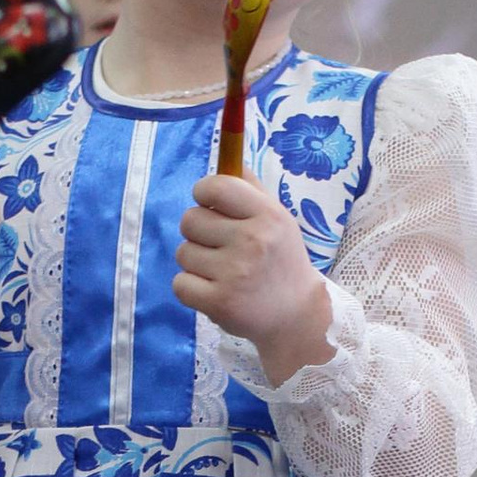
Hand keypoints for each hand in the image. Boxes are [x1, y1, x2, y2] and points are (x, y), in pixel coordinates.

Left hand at [172, 173, 332, 380]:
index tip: (209, 205)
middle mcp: (252, 241)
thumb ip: (251, 189)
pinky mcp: (219, 303)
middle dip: (198, 232)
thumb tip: (226, 160)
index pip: (215, 186)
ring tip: (221, 272)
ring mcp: (234, 274)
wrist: (296, 316)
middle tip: (219, 247)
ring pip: (182, 252)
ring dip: (195, 262)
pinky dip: (191, 288)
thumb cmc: (281, 261)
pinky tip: (213, 290)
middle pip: (189, 220)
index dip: (203, 193)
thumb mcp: (278, 220)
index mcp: (267, 215)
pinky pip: (180, 283)